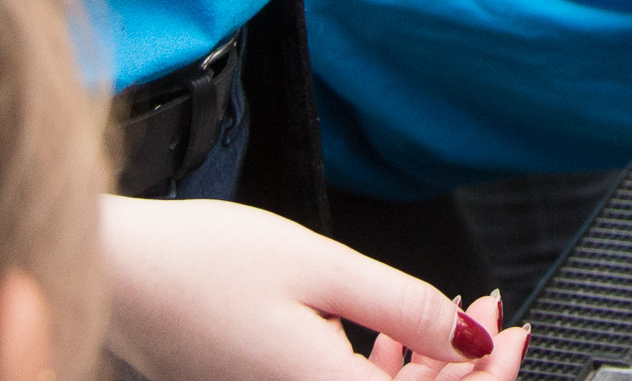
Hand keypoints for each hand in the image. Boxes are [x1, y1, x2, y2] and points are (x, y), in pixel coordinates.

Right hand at [100, 198, 519, 380]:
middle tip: (494, 314)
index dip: (488, 375)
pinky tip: (389, 335)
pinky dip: (378, 371)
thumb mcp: (318, 266)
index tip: (515, 328)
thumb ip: (401, 306)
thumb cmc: (198, 262)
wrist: (116, 274)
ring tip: (455, 315)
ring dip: (425, 369)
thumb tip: (471, 337)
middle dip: (464, 368)